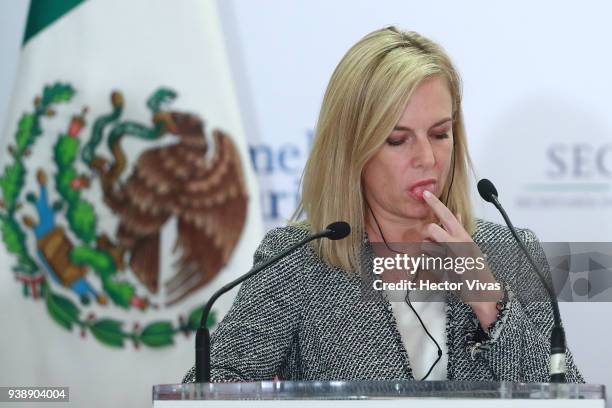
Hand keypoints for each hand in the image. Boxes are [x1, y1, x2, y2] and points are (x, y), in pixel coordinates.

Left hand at [421, 190, 503, 330]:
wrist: (483, 292)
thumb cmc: (475, 269)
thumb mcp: (471, 246)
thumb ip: (461, 230)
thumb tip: (457, 213)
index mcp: (464, 237)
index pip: (448, 216)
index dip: (436, 204)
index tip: (425, 194)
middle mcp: (458, 244)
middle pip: (432, 229)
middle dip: (428, 232)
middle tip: (432, 240)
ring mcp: (450, 257)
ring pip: (426, 246)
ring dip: (429, 252)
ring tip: (442, 259)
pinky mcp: (444, 270)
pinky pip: (426, 262)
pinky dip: (430, 265)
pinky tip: (442, 270)